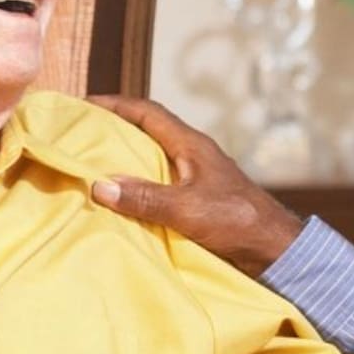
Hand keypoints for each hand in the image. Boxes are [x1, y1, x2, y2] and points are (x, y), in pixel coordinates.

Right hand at [86, 95, 303, 277]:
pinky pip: (158, 183)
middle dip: (113, 129)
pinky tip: (119, 200)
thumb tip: (100, 185)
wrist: (274, 248)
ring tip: (89, 166)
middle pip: (146, 132)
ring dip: (123, 159)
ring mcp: (194, 177)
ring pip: (151, 158)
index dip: (114, 104)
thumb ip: (145, 198)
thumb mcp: (187, 210)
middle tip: (78, 135)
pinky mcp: (196, 199)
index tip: (82, 104)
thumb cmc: (237, 222)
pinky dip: (136, 185)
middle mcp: (191, 155)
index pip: (147, 113)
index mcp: (190, 145)